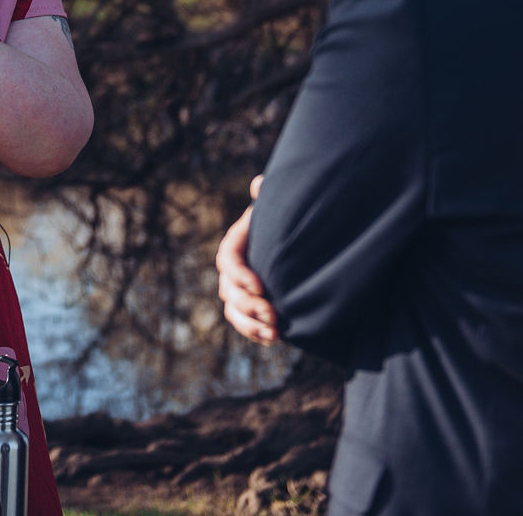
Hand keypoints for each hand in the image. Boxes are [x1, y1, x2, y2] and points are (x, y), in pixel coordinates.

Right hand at [216, 175, 278, 344]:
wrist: (294, 244)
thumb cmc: (284, 222)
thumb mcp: (278, 208)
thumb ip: (270, 197)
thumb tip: (259, 184)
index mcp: (236, 243)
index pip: (228, 261)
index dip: (239, 275)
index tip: (260, 287)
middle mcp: (232, 270)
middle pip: (229, 291)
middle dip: (249, 306)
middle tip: (273, 315)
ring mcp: (239, 290)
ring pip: (234, 312)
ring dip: (251, 325)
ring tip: (274, 333)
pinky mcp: (250, 308)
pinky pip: (244, 324)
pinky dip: (255, 333)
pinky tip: (273, 338)